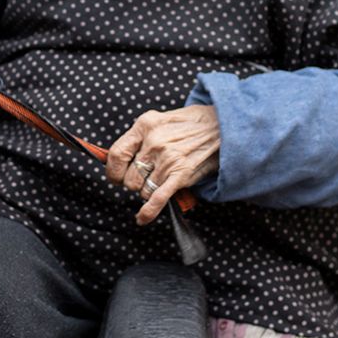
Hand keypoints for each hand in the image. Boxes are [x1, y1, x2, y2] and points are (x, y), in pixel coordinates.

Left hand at [106, 105, 220, 225]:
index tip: (116, 176)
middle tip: (146, 178)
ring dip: (149, 191)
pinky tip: (142, 219)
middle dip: (134, 183)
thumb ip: (140, 135)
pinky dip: (148, 212)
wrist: (224, 126)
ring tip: (162, 179)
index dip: (113, 171)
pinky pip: (157, 199)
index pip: (116, 154)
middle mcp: (153, 142)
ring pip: (143, 190)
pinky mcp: (181, 175)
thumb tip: (119, 157)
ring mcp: (167, 159)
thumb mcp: (161, 119)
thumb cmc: (192, 123)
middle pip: (129, 177)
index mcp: (145, 125)